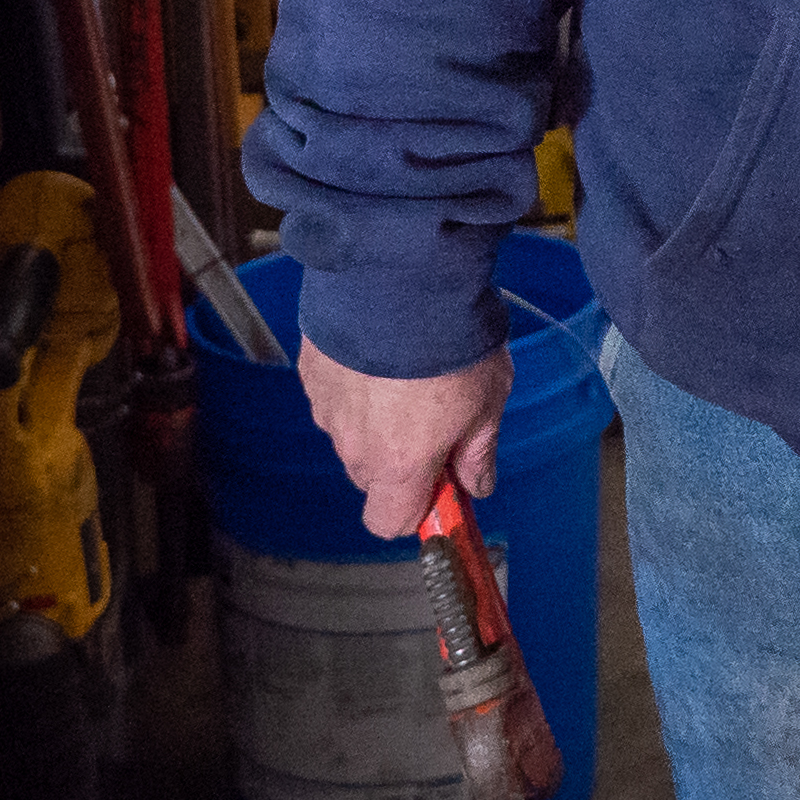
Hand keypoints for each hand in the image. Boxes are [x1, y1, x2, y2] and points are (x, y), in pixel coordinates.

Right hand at [299, 334, 513, 541]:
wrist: (402, 277)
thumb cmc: (451, 342)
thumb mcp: (488, 400)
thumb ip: (478, 451)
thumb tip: (477, 485)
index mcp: (398, 464)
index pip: (389, 522)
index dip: (417, 508)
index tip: (442, 480)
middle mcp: (353, 444)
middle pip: (371, 475)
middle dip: (400, 458)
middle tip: (435, 414)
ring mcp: (327, 406)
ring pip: (351, 432)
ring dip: (375, 416)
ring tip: (409, 369)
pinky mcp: (312, 370)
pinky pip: (334, 392)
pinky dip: (354, 381)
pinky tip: (381, 348)